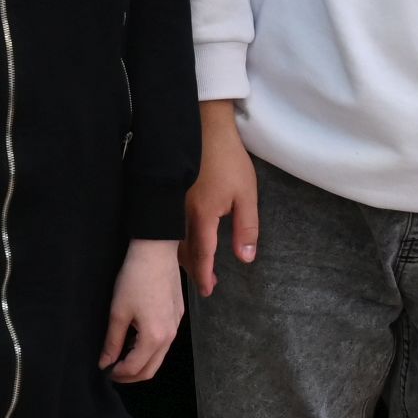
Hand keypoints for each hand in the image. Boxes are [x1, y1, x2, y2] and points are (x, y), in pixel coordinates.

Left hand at [100, 236, 184, 381]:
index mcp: (155, 337)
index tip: (104, 371)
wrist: (156, 252)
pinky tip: (135, 341)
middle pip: (151, 369)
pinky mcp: (178, 316)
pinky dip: (150, 349)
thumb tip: (105, 362)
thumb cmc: (134, 279)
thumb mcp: (118, 311)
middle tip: (112, 371)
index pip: (136, 368)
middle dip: (131, 375)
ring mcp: (177, 327)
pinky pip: (165, 342)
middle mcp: (170, 337)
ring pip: (159, 357)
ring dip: (141, 363)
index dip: (118, 374)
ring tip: (120, 358)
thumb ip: (112, 341)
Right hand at [181, 101, 257, 295]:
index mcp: (203, 216)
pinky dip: (176, 239)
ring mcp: (172, 202)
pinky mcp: (170, 193)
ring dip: (184, 256)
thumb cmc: (229, 161)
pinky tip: (182, 239)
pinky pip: (170, 225)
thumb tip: (245, 259)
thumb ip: (247, 229)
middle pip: (183, 251)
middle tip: (204, 284)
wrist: (205, 127)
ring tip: (194, 266)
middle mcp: (182, 213)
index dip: (205, 275)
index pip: (202, 254)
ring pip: (174, 239)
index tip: (208, 291)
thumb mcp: (246, 195)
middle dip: (193, 269)